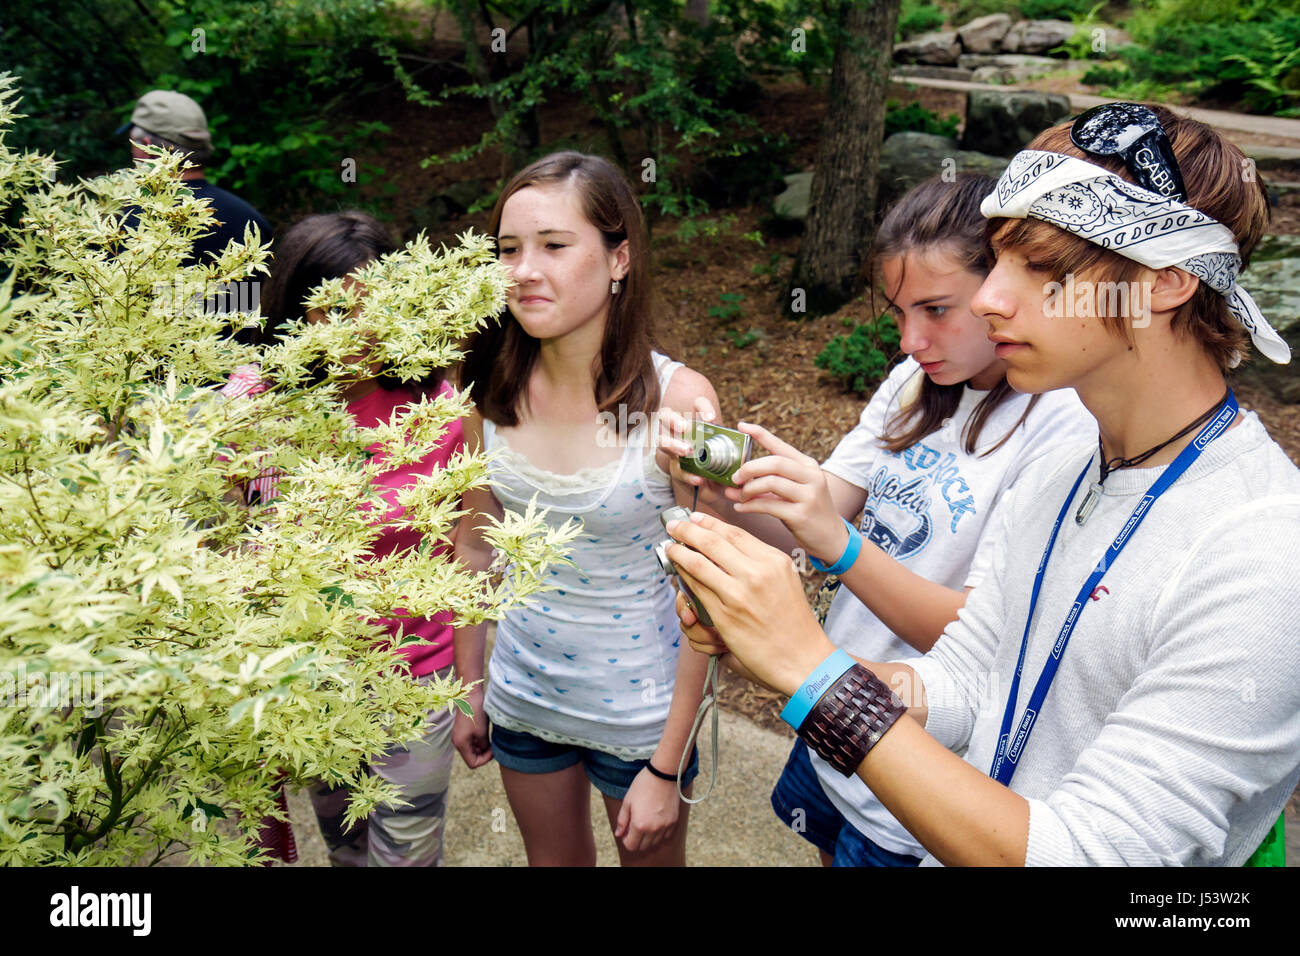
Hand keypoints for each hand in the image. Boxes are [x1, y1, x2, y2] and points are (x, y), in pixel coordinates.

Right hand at [452, 687, 492, 768]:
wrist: (469, 695)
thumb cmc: (475, 713)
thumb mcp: (482, 732)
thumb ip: (484, 746)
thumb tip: (485, 751)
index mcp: (460, 744)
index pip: (473, 763)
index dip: (485, 760)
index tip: (493, 751)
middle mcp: (457, 742)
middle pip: (472, 757)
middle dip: (484, 754)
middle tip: (494, 746)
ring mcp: (459, 736)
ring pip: (472, 750)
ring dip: (482, 748)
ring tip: (491, 740)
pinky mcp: (462, 730)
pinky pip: (470, 742)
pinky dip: (479, 741)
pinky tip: (486, 734)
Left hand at [614, 766, 681, 852]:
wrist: (663, 774)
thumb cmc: (642, 785)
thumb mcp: (627, 801)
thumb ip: (622, 820)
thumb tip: (618, 834)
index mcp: (639, 825)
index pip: (631, 845)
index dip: (626, 840)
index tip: (625, 832)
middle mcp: (653, 829)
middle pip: (643, 846)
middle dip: (636, 840)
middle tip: (633, 827)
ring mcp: (665, 826)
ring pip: (654, 843)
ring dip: (648, 838)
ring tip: (644, 823)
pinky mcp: (674, 821)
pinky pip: (666, 835)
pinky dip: (660, 833)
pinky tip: (655, 821)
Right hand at [656, 398, 728, 510]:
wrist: (720, 488)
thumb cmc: (726, 463)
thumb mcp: (734, 453)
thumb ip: (737, 449)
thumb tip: (746, 443)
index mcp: (699, 422)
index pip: (697, 405)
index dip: (702, 407)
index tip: (711, 419)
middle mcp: (683, 433)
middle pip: (666, 415)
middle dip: (672, 419)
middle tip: (684, 428)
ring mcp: (676, 451)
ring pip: (662, 441)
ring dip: (672, 444)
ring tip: (686, 451)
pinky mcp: (676, 470)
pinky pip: (677, 470)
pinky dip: (687, 475)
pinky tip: (698, 479)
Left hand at [665, 512, 834, 696]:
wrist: (803, 660)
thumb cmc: (794, 622)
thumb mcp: (786, 580)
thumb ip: (761, 562)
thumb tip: (728, 548)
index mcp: (774, 560)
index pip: (734, 533)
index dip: (709, 523)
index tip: (694, 518)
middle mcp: (757, 573)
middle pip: (713, 542)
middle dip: (687, 530)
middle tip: (673, 526)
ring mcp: (739, 594)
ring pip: (698, 563)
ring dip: (679, 552)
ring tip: (670, 547)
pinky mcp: (725, 616)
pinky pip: (697, 590)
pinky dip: (684, 578)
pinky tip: (678, 573)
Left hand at [727, 422, 847, 561]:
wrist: (832, 538)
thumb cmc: (808, 511)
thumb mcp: (796, 491)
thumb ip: (771, 482)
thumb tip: (736, 479)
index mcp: (808, 466)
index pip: (781, 445)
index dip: (760, 434)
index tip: (741, 426)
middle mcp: (811, 477)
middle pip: (774, 463)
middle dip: (749, 468)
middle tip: (734, 477)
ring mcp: (808, 495)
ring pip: (770, 482)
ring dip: (748, 489)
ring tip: (739, 496)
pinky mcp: (801, 515)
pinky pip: (768, 505)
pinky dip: (750, 506)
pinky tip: (740, 508)